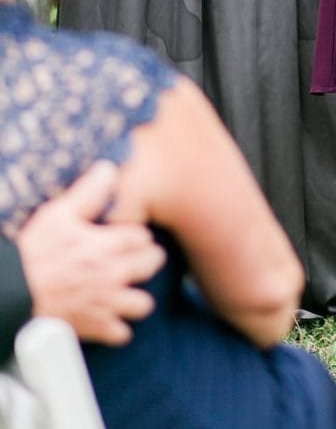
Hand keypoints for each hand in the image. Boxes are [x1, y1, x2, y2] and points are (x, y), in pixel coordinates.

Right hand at [17, 162, 163, 345]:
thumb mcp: (58, 214)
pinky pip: (121, 334)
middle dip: (144, 260)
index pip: (144, 236)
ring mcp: (106, 303)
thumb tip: (109, 169)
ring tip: (122, 291)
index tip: (122, 238)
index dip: (135, 235)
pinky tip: (107, 317)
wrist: (9, 293)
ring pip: (143, 303)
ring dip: (135, 298)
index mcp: (108, 245)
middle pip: (153, 264)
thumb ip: (88, 192)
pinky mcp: (93, 327)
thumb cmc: (32, 254)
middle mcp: (114, 274)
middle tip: (128, 261)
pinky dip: (116, 328)